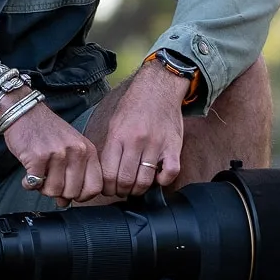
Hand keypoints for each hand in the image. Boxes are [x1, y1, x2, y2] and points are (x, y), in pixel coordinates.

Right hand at [0, 94, 102, 205]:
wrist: (24, 111)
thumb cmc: (47, 131)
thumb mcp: (69, 148)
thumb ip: (73, 175)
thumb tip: (65, 203)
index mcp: (88, 150)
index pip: (95, 187)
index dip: (82, 196)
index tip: (71, 193)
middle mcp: (76, 151)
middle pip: (73, 193)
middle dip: (59, 193)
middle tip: (49, 182)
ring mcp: (57, 153)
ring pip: (54, 191)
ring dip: (42, 189)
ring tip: (39, 177)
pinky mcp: (37, 156)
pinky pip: (35, 184)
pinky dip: (28, 184)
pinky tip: (27, 175)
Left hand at [96, 62, 186, 197]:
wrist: (158, 87)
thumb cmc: (134, 106)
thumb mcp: (114, 124)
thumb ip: (111, 148)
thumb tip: (106, 174)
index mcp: (118, 136)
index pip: (109, 174)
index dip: (107, 188)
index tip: (109, 189)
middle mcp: (136, 141)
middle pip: (126, 181)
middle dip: (122, 191)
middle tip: (123, 190)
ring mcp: (156, 144)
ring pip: (145, 181)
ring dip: (140, 190)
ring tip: (137, 187)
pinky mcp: (174, 146)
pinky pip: (170, 173)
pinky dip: (163, 181)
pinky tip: (158, 177)